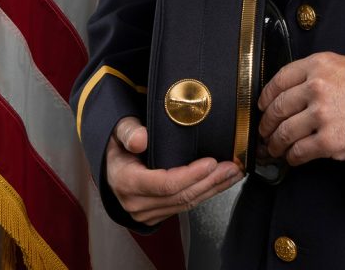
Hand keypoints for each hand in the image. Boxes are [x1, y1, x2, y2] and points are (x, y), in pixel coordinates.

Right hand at [105, 116, 242, 225]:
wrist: (111, 164)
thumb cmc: (119, 144)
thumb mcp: (119, 130)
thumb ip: (129, 131)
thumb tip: (141, 139)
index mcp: (126, 181)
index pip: (164, 184)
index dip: (190, 175)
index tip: (211, 162)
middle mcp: (136, 203)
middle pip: (179, 196)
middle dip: (210, 182)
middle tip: (232, 167)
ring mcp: (146, 212)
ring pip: (185, 204)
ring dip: (212, 189)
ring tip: (233, 174)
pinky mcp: (157, 214)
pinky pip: (184, 206)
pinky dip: (205, 194)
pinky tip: (220, 182)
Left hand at [259, 52, 344, 165]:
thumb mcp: (341, 66)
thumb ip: (314, 73)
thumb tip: (286, 91)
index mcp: (318, 65)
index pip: (279, 79)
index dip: (266, 96)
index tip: (262, 105)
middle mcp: (317, 87)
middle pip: (277, 108)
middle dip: (267, 123)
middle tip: (265, 131)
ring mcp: (321, 114)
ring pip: (284, 132)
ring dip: (275, 144)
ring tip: (275, 148)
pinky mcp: (327, 141)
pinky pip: (298, 152)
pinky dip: (291, 157)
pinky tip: (293, 156)